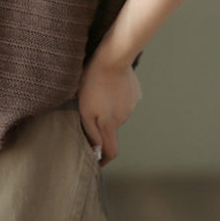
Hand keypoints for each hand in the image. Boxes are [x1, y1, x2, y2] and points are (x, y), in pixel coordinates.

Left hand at [76, 52, 141, 166]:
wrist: (113, 59)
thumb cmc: (93, 82)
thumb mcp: (84, 108)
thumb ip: (90, 130)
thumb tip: (96, 149)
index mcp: (110, 124)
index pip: (111, 151)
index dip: (104, 160)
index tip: (97, 161)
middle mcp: (123, 118)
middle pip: (112, 130)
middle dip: (102, 126)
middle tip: (89, 110)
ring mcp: (131, 105)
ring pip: (117, 113)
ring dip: (108, 108)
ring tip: (97, 92)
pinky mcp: (135, 92)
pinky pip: (124, 99)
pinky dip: (116, 96)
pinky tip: (108, 84)